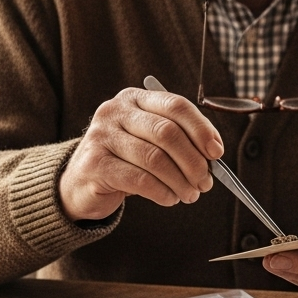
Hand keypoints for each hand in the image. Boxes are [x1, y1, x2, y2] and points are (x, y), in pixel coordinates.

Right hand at [58, 87, 223, 221]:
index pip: (176, 106)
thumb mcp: (151, 143)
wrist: (81, 183)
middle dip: (193, 161)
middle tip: (206, 182)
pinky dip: (162, 192)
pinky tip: (170, 199)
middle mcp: (115, 111)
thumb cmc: (126, 161)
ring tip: (190, 195)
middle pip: (167, 132)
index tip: (217, 153)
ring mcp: (101, 136)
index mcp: (135, 99)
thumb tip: (213, 156)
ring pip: (155, 158)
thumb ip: (178, 142)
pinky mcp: (94, 164)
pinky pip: (140, 179)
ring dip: (180, 181)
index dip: (201, 129)